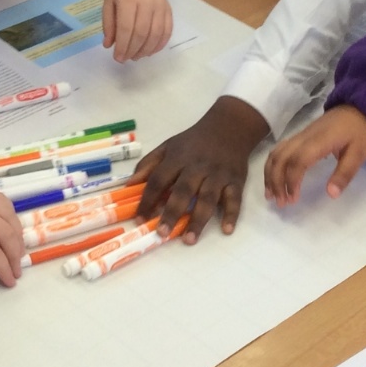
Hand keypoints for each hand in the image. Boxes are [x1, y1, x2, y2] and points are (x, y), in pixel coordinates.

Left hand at [0, 176, 23, 284]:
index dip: (4, 268)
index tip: (10, 282)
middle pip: (6, 234)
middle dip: (15, 255)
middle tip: (16, 270)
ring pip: (8, 216)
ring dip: (17, 235)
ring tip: (17, 250)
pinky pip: (1, 200)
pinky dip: (10, 214)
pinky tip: (10, 224)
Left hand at [102, 0, 172, 61]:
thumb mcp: (108, 4)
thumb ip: (109, 26)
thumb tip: (109, 46)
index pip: (126, 28)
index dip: (123, 46)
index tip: (118, 58)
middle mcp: (146, 2)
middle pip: (142, 33)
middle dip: (133, 50)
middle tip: (126, 59)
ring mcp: (160, 6)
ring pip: (156, 34)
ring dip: (146, 50)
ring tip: (136, 56)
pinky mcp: (168, 9)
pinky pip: (167, 31)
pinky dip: (159, 44)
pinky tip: (150, 51)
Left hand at [134, 97, 267, 239]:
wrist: (229, 126)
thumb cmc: (193, 141)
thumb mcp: (168, 146)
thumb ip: (148, 165)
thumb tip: (129, 185)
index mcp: (178, 159)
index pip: (159, 180)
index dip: (148, 199)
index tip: (139, 218)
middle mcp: (197, 167)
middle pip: (183, 191)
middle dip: (172, 213)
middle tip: (162, 233)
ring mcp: (218, 175)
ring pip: (208, 198)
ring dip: (198, 220)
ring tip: (189, 240)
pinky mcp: (236, 181)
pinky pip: (234, 199)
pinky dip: (232, 214)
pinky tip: (226, 230)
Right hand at [264, 104, 365, 205]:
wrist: (359, 108)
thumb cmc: (360, 132)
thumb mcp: (359, 154)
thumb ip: (344, 174)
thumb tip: (331, 194)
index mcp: (319, 141)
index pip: (298, 161)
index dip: (292, 181)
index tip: (293, 199)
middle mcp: (304, 138)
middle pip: (281, 158)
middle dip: (276, 182)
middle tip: (280, 203)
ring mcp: (299, 136)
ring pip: (276, 153)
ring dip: (270, 175)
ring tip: (271, 195)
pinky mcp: (299, 137)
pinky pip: (279, 150)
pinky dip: (272, 165)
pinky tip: (273, 179)